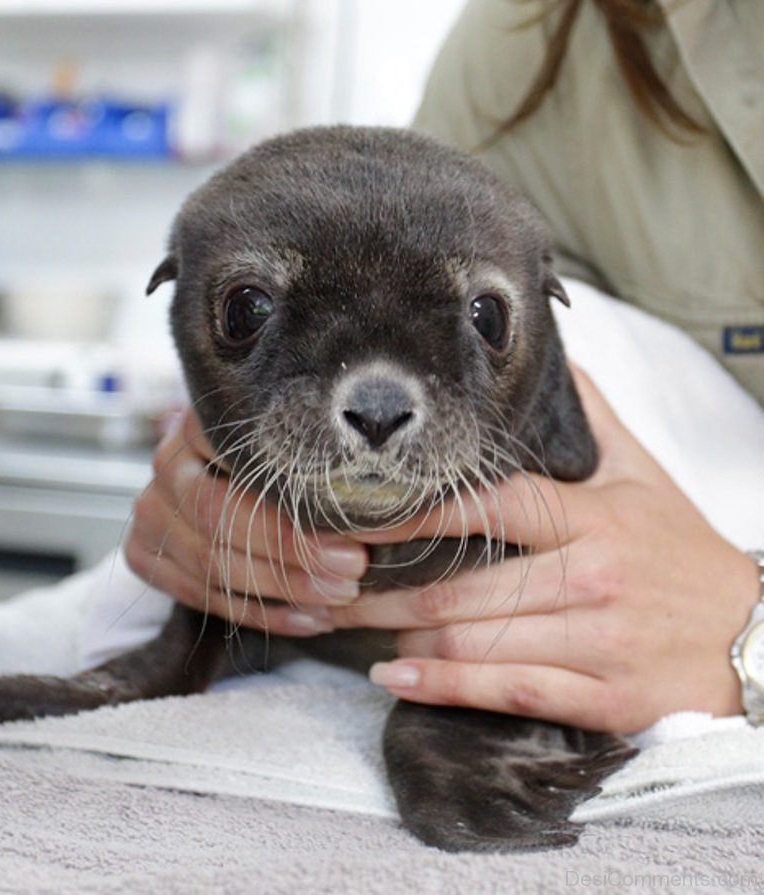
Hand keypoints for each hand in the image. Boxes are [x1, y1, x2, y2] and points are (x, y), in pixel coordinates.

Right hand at [124, 409, 367, 635]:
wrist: (223, 477)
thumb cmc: (287, 456)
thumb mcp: (303, 443)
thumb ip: (327, 457)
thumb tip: (401, 492)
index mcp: (206, 421)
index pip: (246, 470)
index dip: (299, 513)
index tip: (359, 543)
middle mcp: (168, 461)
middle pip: (222, 517)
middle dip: (292, 556)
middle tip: (351, 576)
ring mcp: (151, 508)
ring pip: (211, 562)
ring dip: (282, 591)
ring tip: (338, 600)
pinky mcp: (144, 552)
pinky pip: (200, 595)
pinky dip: (261, 614)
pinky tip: (310, 620)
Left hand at [331, 367, 760, 732]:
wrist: (758, 638)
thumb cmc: (685, 553)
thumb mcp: (646, 474)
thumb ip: (595, 418)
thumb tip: (557, 355)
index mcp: (593, 517)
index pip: (488, 504)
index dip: (415, 511)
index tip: (359, 514)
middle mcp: (590, 575)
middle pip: (463, 581)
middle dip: (385, 586)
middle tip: (331, 580)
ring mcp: (596, 640)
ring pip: (475, 639)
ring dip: (401, 634)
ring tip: (350, 623)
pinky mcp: (603, 697)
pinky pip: (508, 692)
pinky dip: (443, 688)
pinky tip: (394, 676)